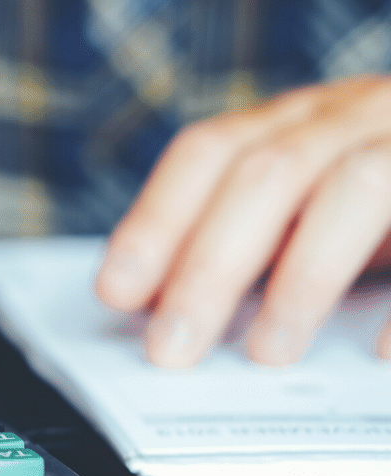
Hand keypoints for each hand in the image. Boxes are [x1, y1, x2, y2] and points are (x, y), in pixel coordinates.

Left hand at [97, 76, 390, 366]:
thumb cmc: (387, 193)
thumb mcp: (312, 199)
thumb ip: (251, 237)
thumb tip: (159, 305)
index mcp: (303, 119)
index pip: (211, 151)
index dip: (157, 219)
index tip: (116, 291)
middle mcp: (362, 115)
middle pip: (270, 174)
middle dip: (211, 266)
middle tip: (172, 348)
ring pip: (358, 188)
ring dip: (304, 278)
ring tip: (267, 354)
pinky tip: (380, 354)